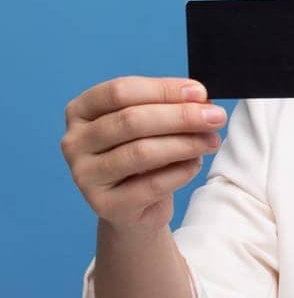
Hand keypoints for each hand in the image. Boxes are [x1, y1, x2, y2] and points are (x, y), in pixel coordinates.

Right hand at [60, 76, 227, 233]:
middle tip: (215, 117)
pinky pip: (152, 184)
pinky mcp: (105, 205)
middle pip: (131, 120)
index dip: (163, 90)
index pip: (121, 91)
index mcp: (80, 111)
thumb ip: (166, 108)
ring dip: (185, 144)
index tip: (201, 93)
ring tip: (211, 140)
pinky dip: (181, 172)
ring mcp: (85, 175)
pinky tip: (195, 163)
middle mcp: (74, 142)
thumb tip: (201, 101)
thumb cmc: (141, 157)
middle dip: (180, 116)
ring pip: (142, 152)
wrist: (133, 207)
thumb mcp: (149, 125)